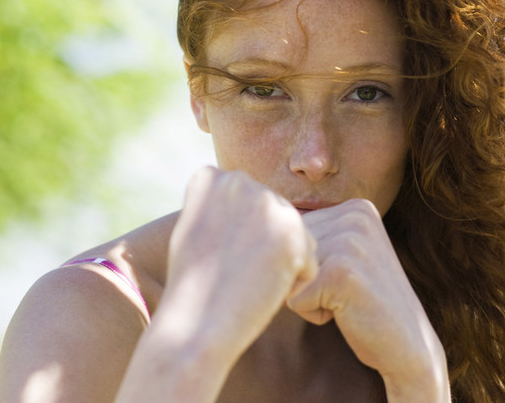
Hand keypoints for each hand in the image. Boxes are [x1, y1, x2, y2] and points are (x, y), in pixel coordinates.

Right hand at [160, 167, 317, 357]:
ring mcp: (267, 204)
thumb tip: (252, 201)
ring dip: (283, 263)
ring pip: (299, 237)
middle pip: (279, 217)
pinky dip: (294, 282)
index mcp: (213, 179)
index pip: (253, 205)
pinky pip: (311, 262)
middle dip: (267, 248)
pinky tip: (262, 289)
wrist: (194, 325)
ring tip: (247, 280)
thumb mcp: (197, 228)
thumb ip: (225, 206)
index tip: (218, 258)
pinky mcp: (292, 232)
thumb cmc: (194, 288)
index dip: (243, 239)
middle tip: (235, 272)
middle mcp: (240, 181)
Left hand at [285, 199, 449, 400]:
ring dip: (309, 297)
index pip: (293, 230)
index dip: (309, 264)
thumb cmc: (365, 305)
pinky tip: (347, 313)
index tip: (346, 277)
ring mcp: (350, 241)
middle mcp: (356, 215)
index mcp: (357, 206)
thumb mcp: (343, 254)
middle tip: (346, 293)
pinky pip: (293, 298)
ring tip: (346, 301)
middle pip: (288, 249)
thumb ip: (313, 233)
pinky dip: (313, 314)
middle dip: (307, 279)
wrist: (409, 347)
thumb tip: (256, 223)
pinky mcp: (341, 273)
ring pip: (288, 273)